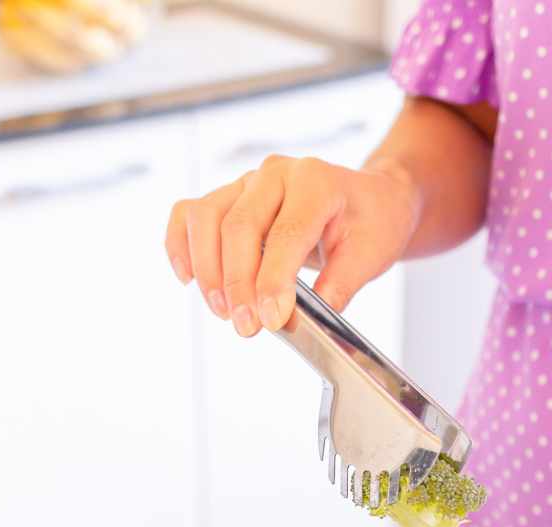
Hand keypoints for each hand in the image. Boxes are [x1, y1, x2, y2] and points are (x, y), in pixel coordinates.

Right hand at [164, 154, 421, 336]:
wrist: (371, 200)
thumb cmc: (371, 223)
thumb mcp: (370, 255)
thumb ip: (338, 286)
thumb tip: (295, 317)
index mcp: (317, 182)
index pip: (285, 233)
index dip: (272, 281)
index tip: (269, 320)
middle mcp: (277, 175)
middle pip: (238, 227)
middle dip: (237, 285)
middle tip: (245, 327)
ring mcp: (248, 183)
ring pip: (206, 218)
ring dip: (207, 271)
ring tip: (223, 311)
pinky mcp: (229, 198)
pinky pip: (189, 215)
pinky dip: (180, 246)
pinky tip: (189, 278)